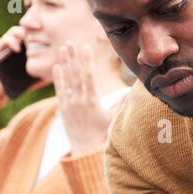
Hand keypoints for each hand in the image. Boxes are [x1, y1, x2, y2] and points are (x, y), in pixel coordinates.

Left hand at [53, 42, 117, 156]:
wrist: (86, 151)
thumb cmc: (103, 135)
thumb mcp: (114, 119)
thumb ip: (122, 104)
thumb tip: (135, 92)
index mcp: (92, 102)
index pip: (88, 76)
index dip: (87, 60)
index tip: (86, 46)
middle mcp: (79, 101)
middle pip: (75, 74)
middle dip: (73, 57)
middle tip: (69, 42)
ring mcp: (70, 105)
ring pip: (66, 80)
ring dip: (64, 63)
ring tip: (63, 48)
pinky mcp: (64, 110)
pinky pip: (60, 91)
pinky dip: (58, 78)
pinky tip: (57, 67)